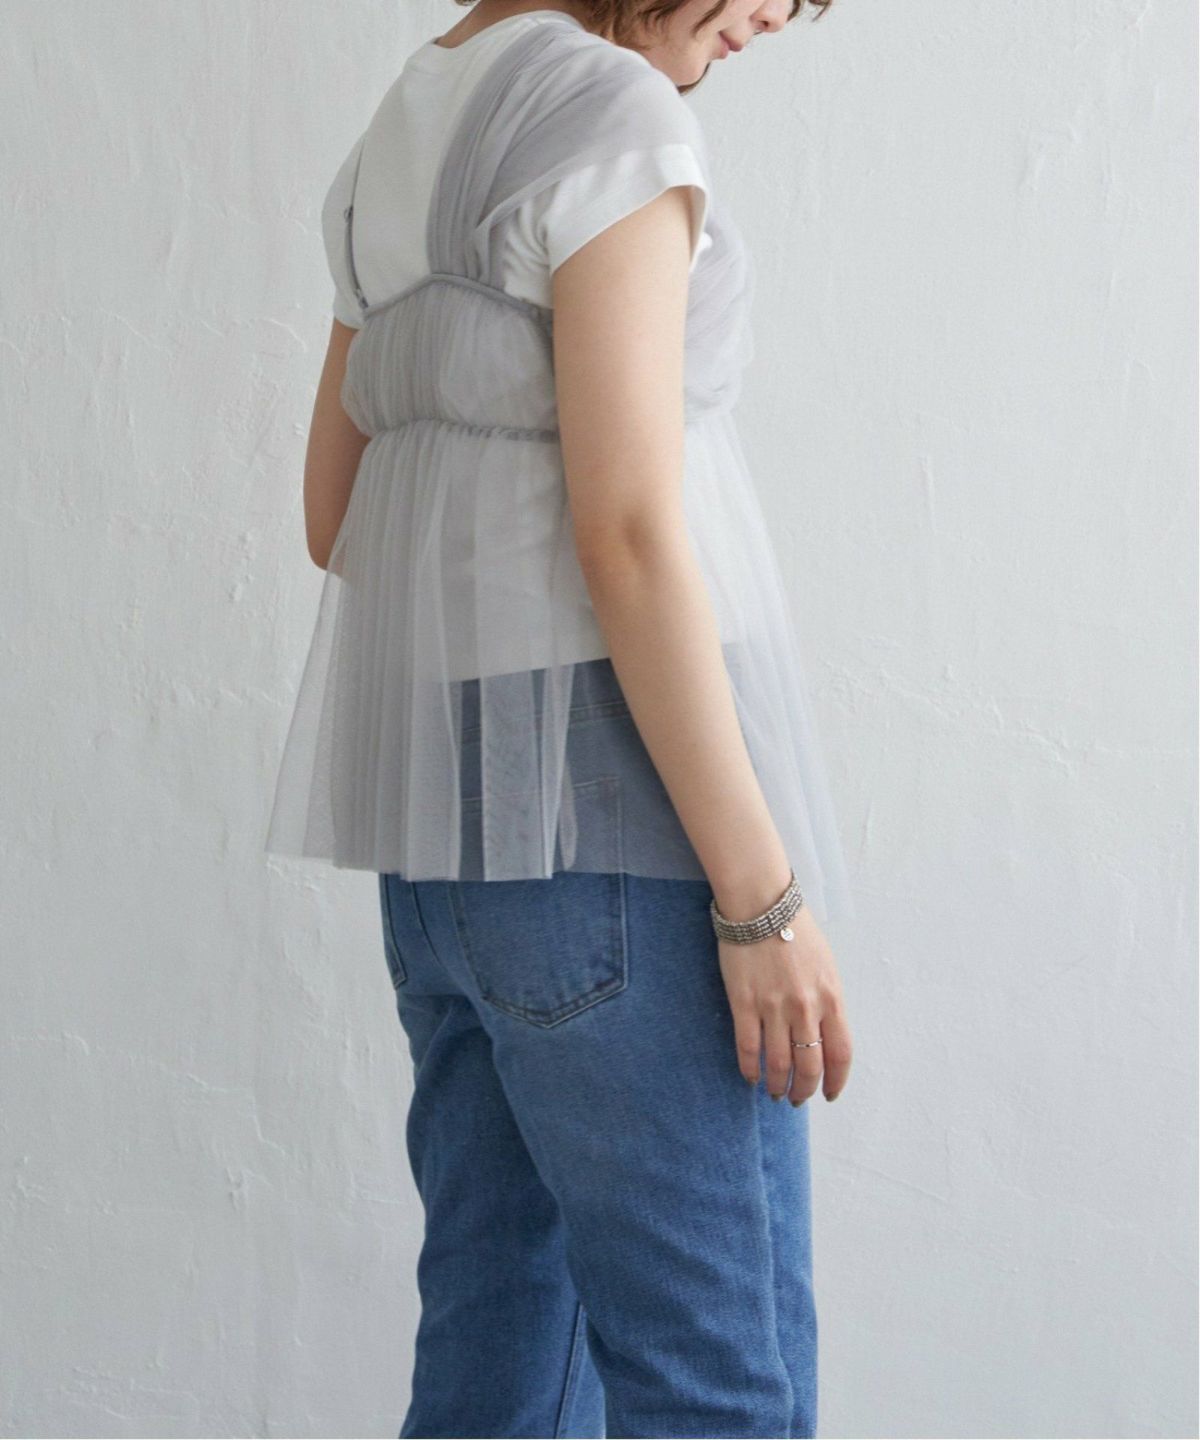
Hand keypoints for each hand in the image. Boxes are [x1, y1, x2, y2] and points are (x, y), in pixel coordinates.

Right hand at [716, 905, 851, 1104]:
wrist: (762, 906)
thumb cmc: (796, 931)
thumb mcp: (826, 966)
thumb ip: (827, 1002)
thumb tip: (823, 1034)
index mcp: (831, 998)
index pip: (840, 1055)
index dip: (836, 1081)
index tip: (830, 1094)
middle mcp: (806, 1008)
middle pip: (810, 1066)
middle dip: (804, 1090)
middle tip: (797, 1098)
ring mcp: (774, 1007)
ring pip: (779, 1063)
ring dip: (778, 1085)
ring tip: (775, 1092)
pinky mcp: (745, 1003)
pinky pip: (748, 1047)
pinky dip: (750, 1069)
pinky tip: (751, 1076)